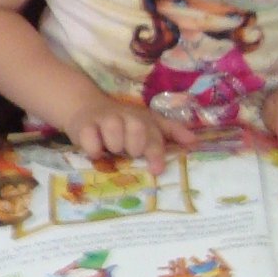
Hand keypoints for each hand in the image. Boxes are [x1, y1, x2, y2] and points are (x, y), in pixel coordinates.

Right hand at [57, 92, 195, 171]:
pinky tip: (96, 152)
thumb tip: (194, 142)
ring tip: (112, 150)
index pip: (154, 134)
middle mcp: (125, 116)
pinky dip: (94, 150)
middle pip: (137, 131)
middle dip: (134, 147)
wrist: (87, 107)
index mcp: (143, 118)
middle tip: (128, 152)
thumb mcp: (148, 123)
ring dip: (114, 146)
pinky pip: (91, 142)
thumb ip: (171, 132)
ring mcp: (103, 119)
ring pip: (114, 134)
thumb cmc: (122, 121)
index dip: (156, 152)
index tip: (156, 169)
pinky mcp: (83, 126)